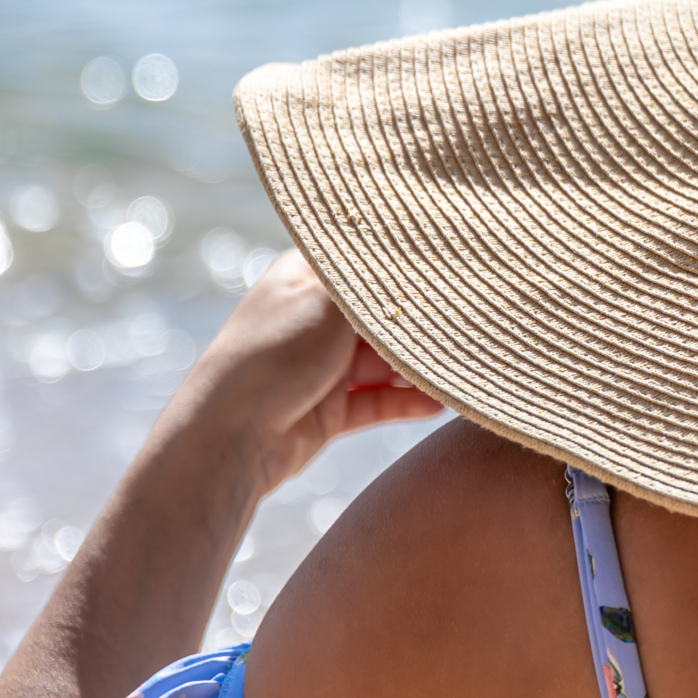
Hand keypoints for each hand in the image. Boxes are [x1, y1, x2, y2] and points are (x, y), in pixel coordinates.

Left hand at [166, 252, 445, 501]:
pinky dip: (409, 402)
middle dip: (422, 324)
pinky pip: (380, 400)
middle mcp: (317, 319)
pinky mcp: (331, 410)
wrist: (230, 435)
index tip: (454, 267)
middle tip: (467, 327)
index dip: (408, 265)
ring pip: (387, 361)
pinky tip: (439, 404)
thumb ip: (377, 283)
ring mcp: (324, 366)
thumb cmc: (275, 353)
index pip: (367, 262)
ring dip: (420, 367)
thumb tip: (425, 261)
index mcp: (308, 278)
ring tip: (459, 370)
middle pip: (384, 315)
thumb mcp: (328, 300)